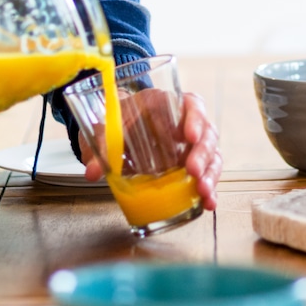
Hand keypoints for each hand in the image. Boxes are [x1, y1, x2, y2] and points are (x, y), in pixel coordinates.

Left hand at [78, 90, 221, 210]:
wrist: (116, 130)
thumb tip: (93, 171)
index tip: (190, 136)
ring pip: (211, 152)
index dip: (194, 118)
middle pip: (205, 131)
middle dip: (202, 153)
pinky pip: (208, 171)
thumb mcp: (106, 129)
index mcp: (164, 103)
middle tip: (194, 171)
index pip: (190, 103)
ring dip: (210, 173)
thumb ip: (102, 147)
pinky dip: (210, 187)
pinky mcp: (192, 161)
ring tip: (203, 192)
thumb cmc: (116, 122)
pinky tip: (208, 202)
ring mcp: (190, 142)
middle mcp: (183, 120)